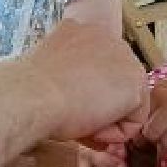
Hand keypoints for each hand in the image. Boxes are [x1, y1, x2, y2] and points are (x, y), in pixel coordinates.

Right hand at [19, 18, 147, 142]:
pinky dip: (114, 134)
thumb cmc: (31, 90)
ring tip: (82, 125)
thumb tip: (81, 98)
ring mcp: (125, 58)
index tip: (67, 107)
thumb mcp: (52, 74)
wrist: (33, 96)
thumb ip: (73, 77)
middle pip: (116, 85)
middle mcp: (108, 38)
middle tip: (77, 122)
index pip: (100, 71)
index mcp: (85, 32)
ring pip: (126, 103)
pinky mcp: (135, 82)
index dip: (86, 96)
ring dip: (107, 121)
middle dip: (101, 109)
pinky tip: (92, 129)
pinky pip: (133, 121)